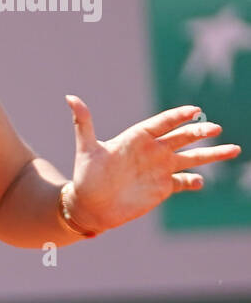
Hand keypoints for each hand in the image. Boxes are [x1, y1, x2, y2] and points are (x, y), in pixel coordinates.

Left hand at [63, 95, 241, 233]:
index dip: (177, 116)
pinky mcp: (164, 188)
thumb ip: (83, 123)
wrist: (89, 206)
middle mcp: (153, 151)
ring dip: (211, 154)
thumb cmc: (86, 176)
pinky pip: (185, 182)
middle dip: (199, 132)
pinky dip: (194, 180)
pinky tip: (199, 180)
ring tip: (234, 149)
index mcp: (137, 138)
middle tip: (215, 128)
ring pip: (192, 158)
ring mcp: (161, 169)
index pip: (162, 123)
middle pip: (182, 138)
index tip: (194, 110)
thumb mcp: (86, 148)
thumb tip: (70, 97)